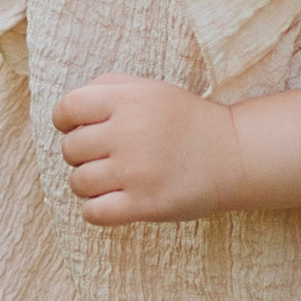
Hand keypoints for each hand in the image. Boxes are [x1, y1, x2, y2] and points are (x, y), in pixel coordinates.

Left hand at [52, 72, 245, 226]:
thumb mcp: (150, 89)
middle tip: (108, 156)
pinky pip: (93, 213)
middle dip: (83, 154)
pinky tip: (115, 201)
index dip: (66, 121)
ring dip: (90, 184)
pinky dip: (97, 210)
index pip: (66, 108)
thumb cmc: (184, 121)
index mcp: (128, 99)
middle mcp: (129, 132)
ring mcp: (136, 170)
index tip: (81, 129)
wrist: (234, 154)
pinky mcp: (144, 204)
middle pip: (69, 149)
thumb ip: (107, 87)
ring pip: (78, 182)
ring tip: (114, 179)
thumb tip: (66, 111)